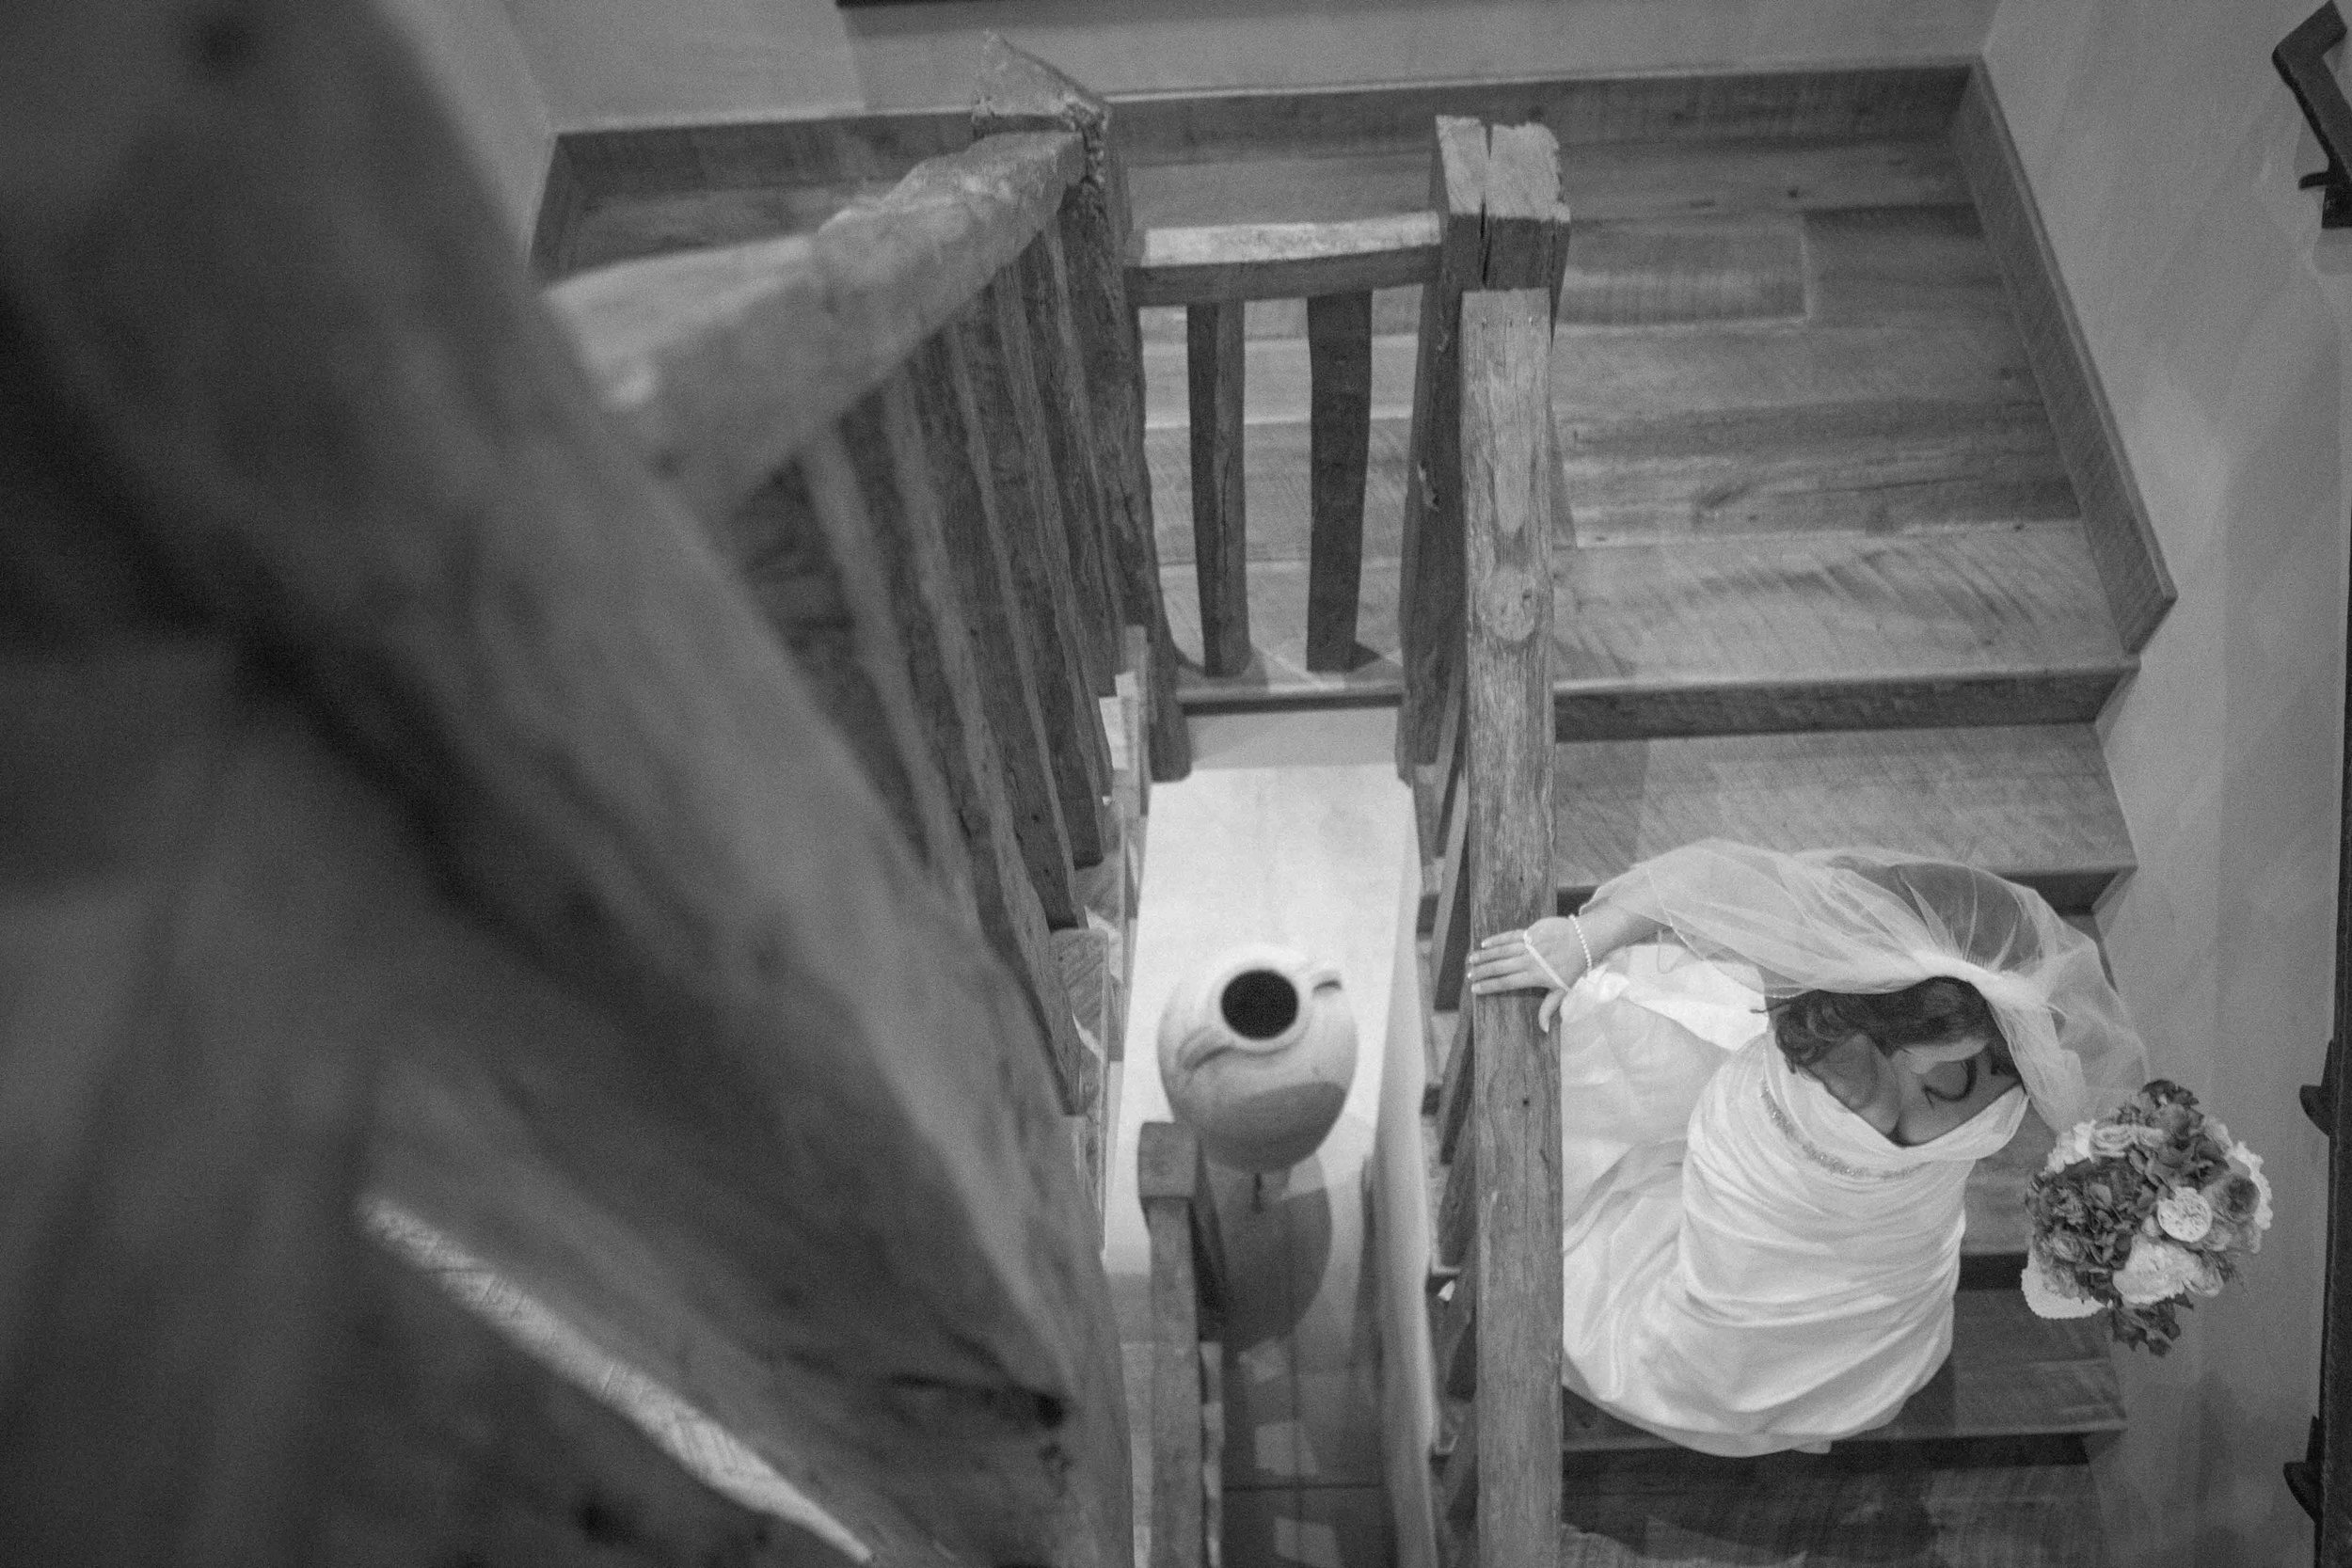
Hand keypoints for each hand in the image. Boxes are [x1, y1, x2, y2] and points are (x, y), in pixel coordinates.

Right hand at [1466, 918, 1586, 1027]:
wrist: (1585, 939)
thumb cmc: (1574, 966)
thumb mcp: (1563, 989)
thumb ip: (1549, 1007)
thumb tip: (1543, 1029)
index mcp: (1535, 976)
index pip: (1507, 983)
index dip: (1489, 986)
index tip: (1475, 988)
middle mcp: (1530, 960)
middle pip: (1500, 967)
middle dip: (1482, 972)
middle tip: (1468, 975)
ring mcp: (1530, 945)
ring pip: (1502, 951)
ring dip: (1485, 955)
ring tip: (1471, 959)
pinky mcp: (1532, 931)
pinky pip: (1510, 935)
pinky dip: (1497, 939)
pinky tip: (1484, 943)